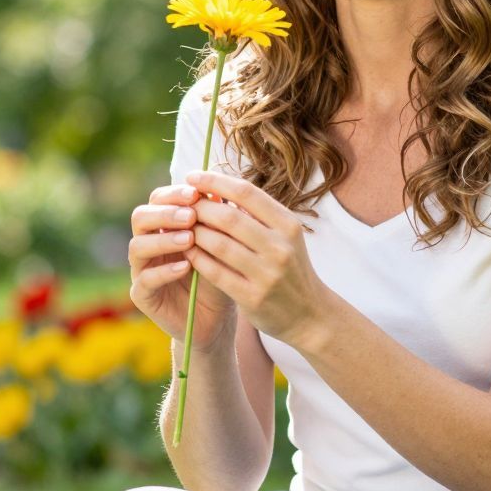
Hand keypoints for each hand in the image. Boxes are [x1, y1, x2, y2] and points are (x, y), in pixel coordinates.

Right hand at [128, 183, 237, 351]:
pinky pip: (145, 279)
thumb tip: (218, 190)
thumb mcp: (222, 245)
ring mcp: (141, 269)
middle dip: (165, 213)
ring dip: (164, 240)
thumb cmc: (220, 274)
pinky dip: (164, 271)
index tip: (196, 193)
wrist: (217, 318)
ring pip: (137, 246)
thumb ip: (217, 221)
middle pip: (140, 217)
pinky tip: (185, 267)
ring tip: (189, 239)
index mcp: (163, 226)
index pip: (158, 199)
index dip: (174, 194)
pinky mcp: (142, 295)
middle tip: (190, 216)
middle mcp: (148, 243)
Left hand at [180, 170, 329, 349]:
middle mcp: (280, 247)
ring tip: (181, 227)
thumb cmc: (288, 267)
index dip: (215, 181)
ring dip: (195, 233)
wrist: (309, 314)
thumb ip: (255, 213)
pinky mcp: (253, 297)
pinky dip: (198, 259)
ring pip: (219, 244)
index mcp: (287, 224)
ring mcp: (268, 274)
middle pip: (229, 217)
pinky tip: (187, 251)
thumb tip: (215, 186)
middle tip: (182, 205)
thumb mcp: (283, 235)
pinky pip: (216, 273)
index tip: (192, 176)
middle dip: (199, 207)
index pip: (246, 192)